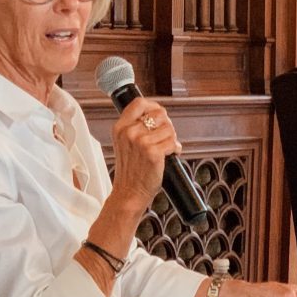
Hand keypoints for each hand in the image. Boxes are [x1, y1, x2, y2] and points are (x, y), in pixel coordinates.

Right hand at [109, 97, 181, 213]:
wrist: (129, 193)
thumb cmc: (131, 170)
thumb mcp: (125, 144)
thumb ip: (135, 128)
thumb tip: (159, 114)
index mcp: (120, 127)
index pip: (139, 103)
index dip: (154, 106)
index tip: (160, 116)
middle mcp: (129, 132)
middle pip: (160, 114)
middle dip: (167, 125)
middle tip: (166, 138)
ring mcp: (140, 142)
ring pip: (169, 129)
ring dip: (172, 139)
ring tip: (166, 149)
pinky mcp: (153, 153)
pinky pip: (173, 142)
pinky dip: (176, 149)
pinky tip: (171, 155)